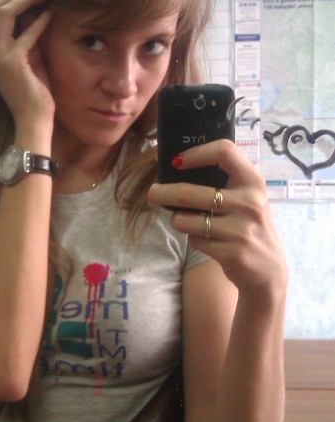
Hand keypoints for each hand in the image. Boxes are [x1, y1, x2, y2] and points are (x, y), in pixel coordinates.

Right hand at [0, 0, 54, 128]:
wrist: (32, 118)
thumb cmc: (32, 91)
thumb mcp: (26, 58)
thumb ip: (24, 36)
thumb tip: (31, 12)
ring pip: (4, 12)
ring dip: (26, 0)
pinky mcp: (12, 61)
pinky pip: (27, 32)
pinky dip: (40, 20)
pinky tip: (51, 15)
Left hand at [147, 140, 286, 296]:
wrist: (269, 269)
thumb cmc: (250, 225)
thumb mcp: (248, 197)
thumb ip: (226, 181)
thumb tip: (179, 167)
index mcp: (253, 182)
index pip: (225, 152)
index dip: (196, 153)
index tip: (177, 162)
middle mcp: (250, 202)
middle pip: (190, 192)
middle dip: (164, 193)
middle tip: (152, 193)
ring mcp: (241, 229)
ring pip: (186, 220)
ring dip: (178, 220)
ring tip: (185, 221)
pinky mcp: (231, 253)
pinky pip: (194, 240)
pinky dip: (193, 239)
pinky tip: (206, 240)